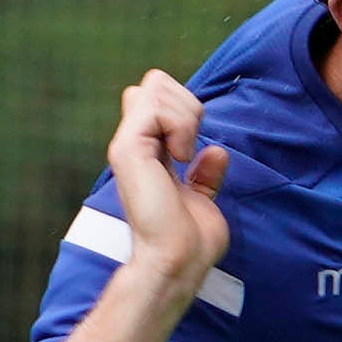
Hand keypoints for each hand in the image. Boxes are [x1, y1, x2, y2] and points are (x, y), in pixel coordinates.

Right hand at [106, 70, 228, 286]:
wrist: (179, 259)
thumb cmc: (190, 241)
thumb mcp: (202, 199)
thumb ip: (204, 175)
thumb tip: (215, 152)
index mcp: (146, 153)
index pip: (152, 95)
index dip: (184, 108)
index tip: (193, 147)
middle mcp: (132, 143)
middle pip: (154, 82)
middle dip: (187, 103)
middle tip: (191, 146)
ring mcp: (126, 144)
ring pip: (155, 85)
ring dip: (186, 114)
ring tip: (186, 153)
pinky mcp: (127, 148)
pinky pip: (155, 105)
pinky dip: (180, 124)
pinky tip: (181, 155)